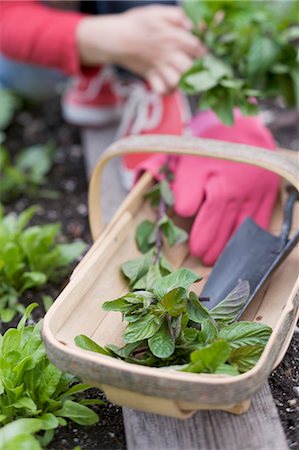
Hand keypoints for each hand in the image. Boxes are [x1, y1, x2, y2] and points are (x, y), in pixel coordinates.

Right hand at [76, 5, 203, 93]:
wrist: (115, 38)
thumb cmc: (136, 23)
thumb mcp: (157, 12)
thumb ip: (176, 16)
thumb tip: (191, 25)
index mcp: (173, 37)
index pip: (197, 47)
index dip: (204, 52)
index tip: (205, 54)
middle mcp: (168, 54)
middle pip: (190, 67)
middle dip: (196, 70)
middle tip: (197, 69)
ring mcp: (158, 67)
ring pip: (177, 81)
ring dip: (182, 82)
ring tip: (183, 78)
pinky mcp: (150, 76)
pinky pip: (161, 90)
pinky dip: (167, 91)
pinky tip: (170, 86)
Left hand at [136, 112, 280, 264]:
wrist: (239, 133)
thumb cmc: (210, 152)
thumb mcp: (189, 166)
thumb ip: (184, 189)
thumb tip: (183, 212)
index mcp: (218, 184)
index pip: (208, 219)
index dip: (200, 237)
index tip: (194, 248)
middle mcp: (239, 191)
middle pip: (225, 228)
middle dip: (214, 247)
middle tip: (204, 258)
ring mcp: (256, 194)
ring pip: (243, 228)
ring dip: (230, 246)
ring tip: (218, 258)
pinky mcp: (268, 194)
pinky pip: (261, 222)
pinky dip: (251, 236)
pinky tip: (241, 245)